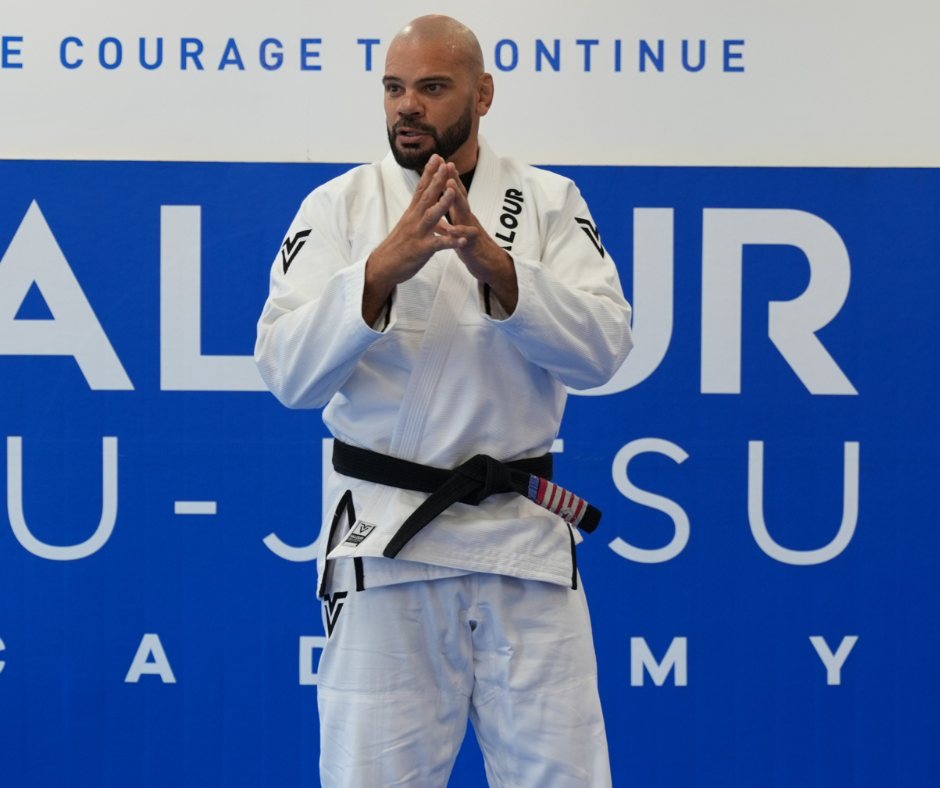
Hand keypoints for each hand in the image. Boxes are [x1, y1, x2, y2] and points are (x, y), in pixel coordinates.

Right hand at [362, 155, 466, 324]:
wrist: (383, 267)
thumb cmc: (397, 247)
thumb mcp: (408, 225)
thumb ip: (418, 213)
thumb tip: (427, 203)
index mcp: (411, 213)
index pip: (421, 188)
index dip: (429, 172)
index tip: (437, 156)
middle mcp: (413, 220)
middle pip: (426, 196)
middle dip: (437, 180)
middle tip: (445, 164)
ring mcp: (418, 234)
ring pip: (431, 216)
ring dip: (443, 203)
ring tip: (454, 192)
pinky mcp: (422, 250)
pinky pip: (439, 244)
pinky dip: (451, 241)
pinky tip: (463, 238)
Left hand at [439, 163, 518, 313]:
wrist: (490, 265)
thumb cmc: (473, 246)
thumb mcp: (459, 228)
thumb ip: (452, 216)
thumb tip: (442, 204)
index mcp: (461, 214)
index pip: (454, 192)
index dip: (447, 177)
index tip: (439, 161)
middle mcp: (467, 218)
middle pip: (460, 195)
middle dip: (453, 179)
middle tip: (446, 163)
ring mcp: (471, 229)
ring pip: (465, 211)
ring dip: (457, 198)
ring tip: (448, 186)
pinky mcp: (473, 245)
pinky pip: (466, 237)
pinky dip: (459, 232)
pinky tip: (451, 228)